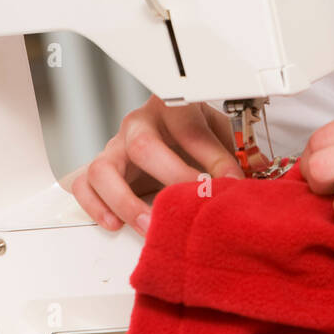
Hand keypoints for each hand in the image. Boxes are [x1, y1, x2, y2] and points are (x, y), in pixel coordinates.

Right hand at [66, 95, 244, 235]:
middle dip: (170, 179)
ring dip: (126, 202)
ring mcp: (114, 145)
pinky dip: (95, 206)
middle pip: (143, 147)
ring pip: (103, 169)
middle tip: (190, 203)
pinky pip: (83, 185)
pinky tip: (115, 223)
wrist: (165, 128)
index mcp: (171, 108)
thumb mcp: (216, 133)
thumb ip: (229, 153)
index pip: (190, 131)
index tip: (230, 183)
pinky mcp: (98, 167)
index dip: (213, 159)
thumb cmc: (190, 132)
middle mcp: (138, 124)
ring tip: (149, 224)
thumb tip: (250, 177)